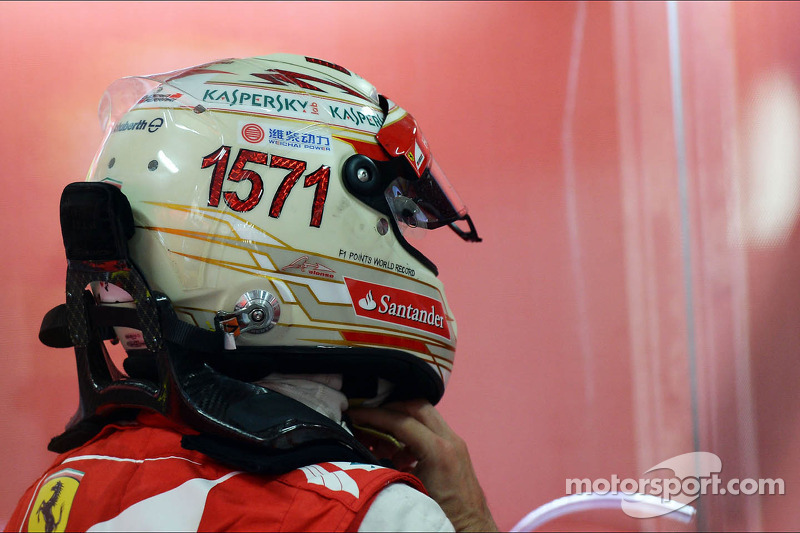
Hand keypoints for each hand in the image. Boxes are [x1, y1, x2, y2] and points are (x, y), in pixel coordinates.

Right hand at [348, 399, 497, 531]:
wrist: (471, 531)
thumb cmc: (444, 517)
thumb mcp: (410, 491)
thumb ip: (389, 468)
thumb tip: (364, 454)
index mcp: (439, 450)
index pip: (401, 421)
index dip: (375, 416)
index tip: (356, 415)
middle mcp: (451, 441)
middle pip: (416, 407)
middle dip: (389, 409)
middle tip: (367, 418)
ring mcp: (455, 444)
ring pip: (425, 417)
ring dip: (400, 422)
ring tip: (379, 443)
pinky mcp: (455, 452)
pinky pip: (431, 431)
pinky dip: (411, 435)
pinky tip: (397, 455)